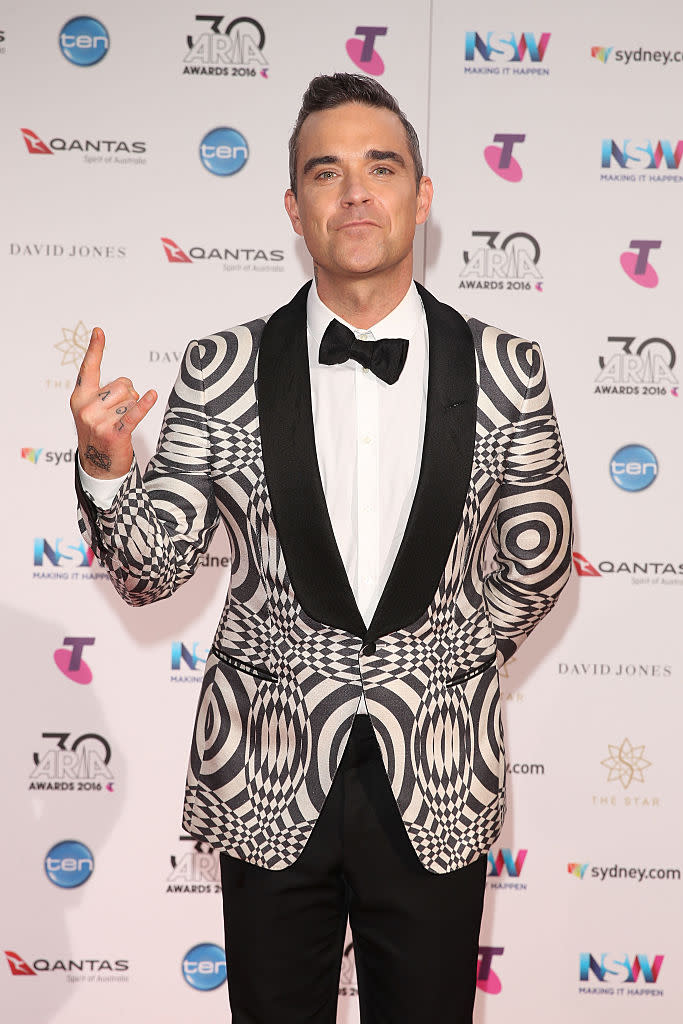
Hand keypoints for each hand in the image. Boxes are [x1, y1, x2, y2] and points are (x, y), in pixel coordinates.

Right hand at [70, 327, 157, 478]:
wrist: (98, 465)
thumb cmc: (99, 431)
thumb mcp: (93, 409)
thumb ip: (104, 392)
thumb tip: (129, 386)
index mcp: (79, 397)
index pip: (89, 368)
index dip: (95, 349)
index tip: (99, 330)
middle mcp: (86, 407)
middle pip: (122, 383)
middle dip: (129, 394)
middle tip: (120, 412)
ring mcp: (98, 421)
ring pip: (131, 398)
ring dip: (133, 407)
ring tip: (122, 422)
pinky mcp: (114, 434)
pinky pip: (133, 414)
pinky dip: (144, 406)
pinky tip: (152, 395)